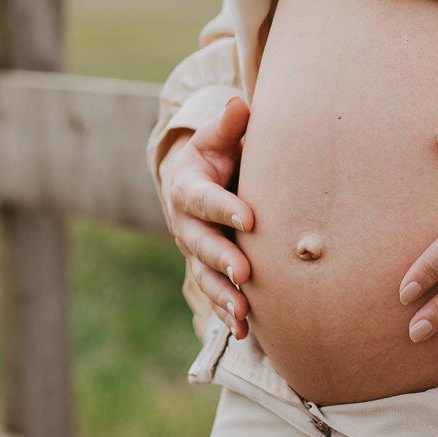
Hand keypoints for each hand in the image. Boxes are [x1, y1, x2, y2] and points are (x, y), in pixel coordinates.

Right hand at [158, 96, 253, 337]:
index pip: (206, 200)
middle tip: (245, 273)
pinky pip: (216, 296)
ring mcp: (195, 252)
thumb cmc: (215, 155)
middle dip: (223, 260)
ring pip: (206, 277)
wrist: (194, 183)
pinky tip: (247, 332)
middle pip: (203, 245)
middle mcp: (187, 225)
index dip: (225, 208)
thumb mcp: (217, 138)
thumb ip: (229, 125)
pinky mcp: (207, 271)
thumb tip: (240, 104)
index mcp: (188, 189)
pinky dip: (229, 316)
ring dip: (224, 296)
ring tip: (245, 313)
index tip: (250, 219)